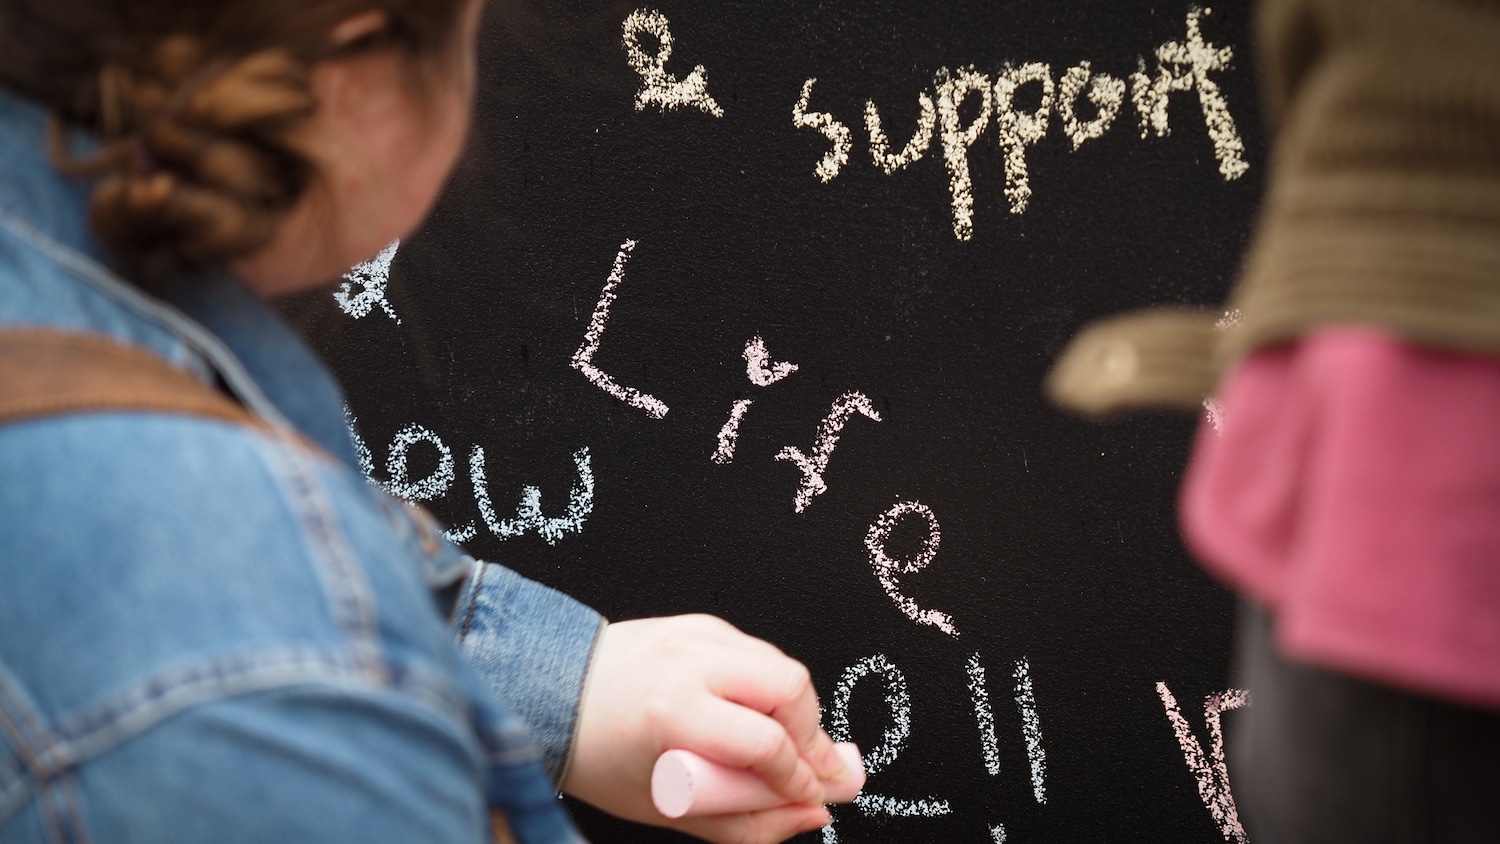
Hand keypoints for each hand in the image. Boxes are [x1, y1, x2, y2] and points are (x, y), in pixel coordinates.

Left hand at [560, 615, 851, 843]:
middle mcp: (687, 663)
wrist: (549, 694)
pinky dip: (768, 684)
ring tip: (790, 744)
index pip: (765, 742)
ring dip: (797, 709)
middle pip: (789, 688)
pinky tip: (758, 711)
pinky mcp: (699, 622)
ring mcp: (695, 634)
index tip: (810, 795)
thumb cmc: (598, 755)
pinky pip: (757, 651)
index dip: (800, 776)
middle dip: (813, 733)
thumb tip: (808, 814)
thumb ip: (743, 822)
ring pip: (781, 664)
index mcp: (671, 711)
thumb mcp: (663, 805)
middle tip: (814, 767)